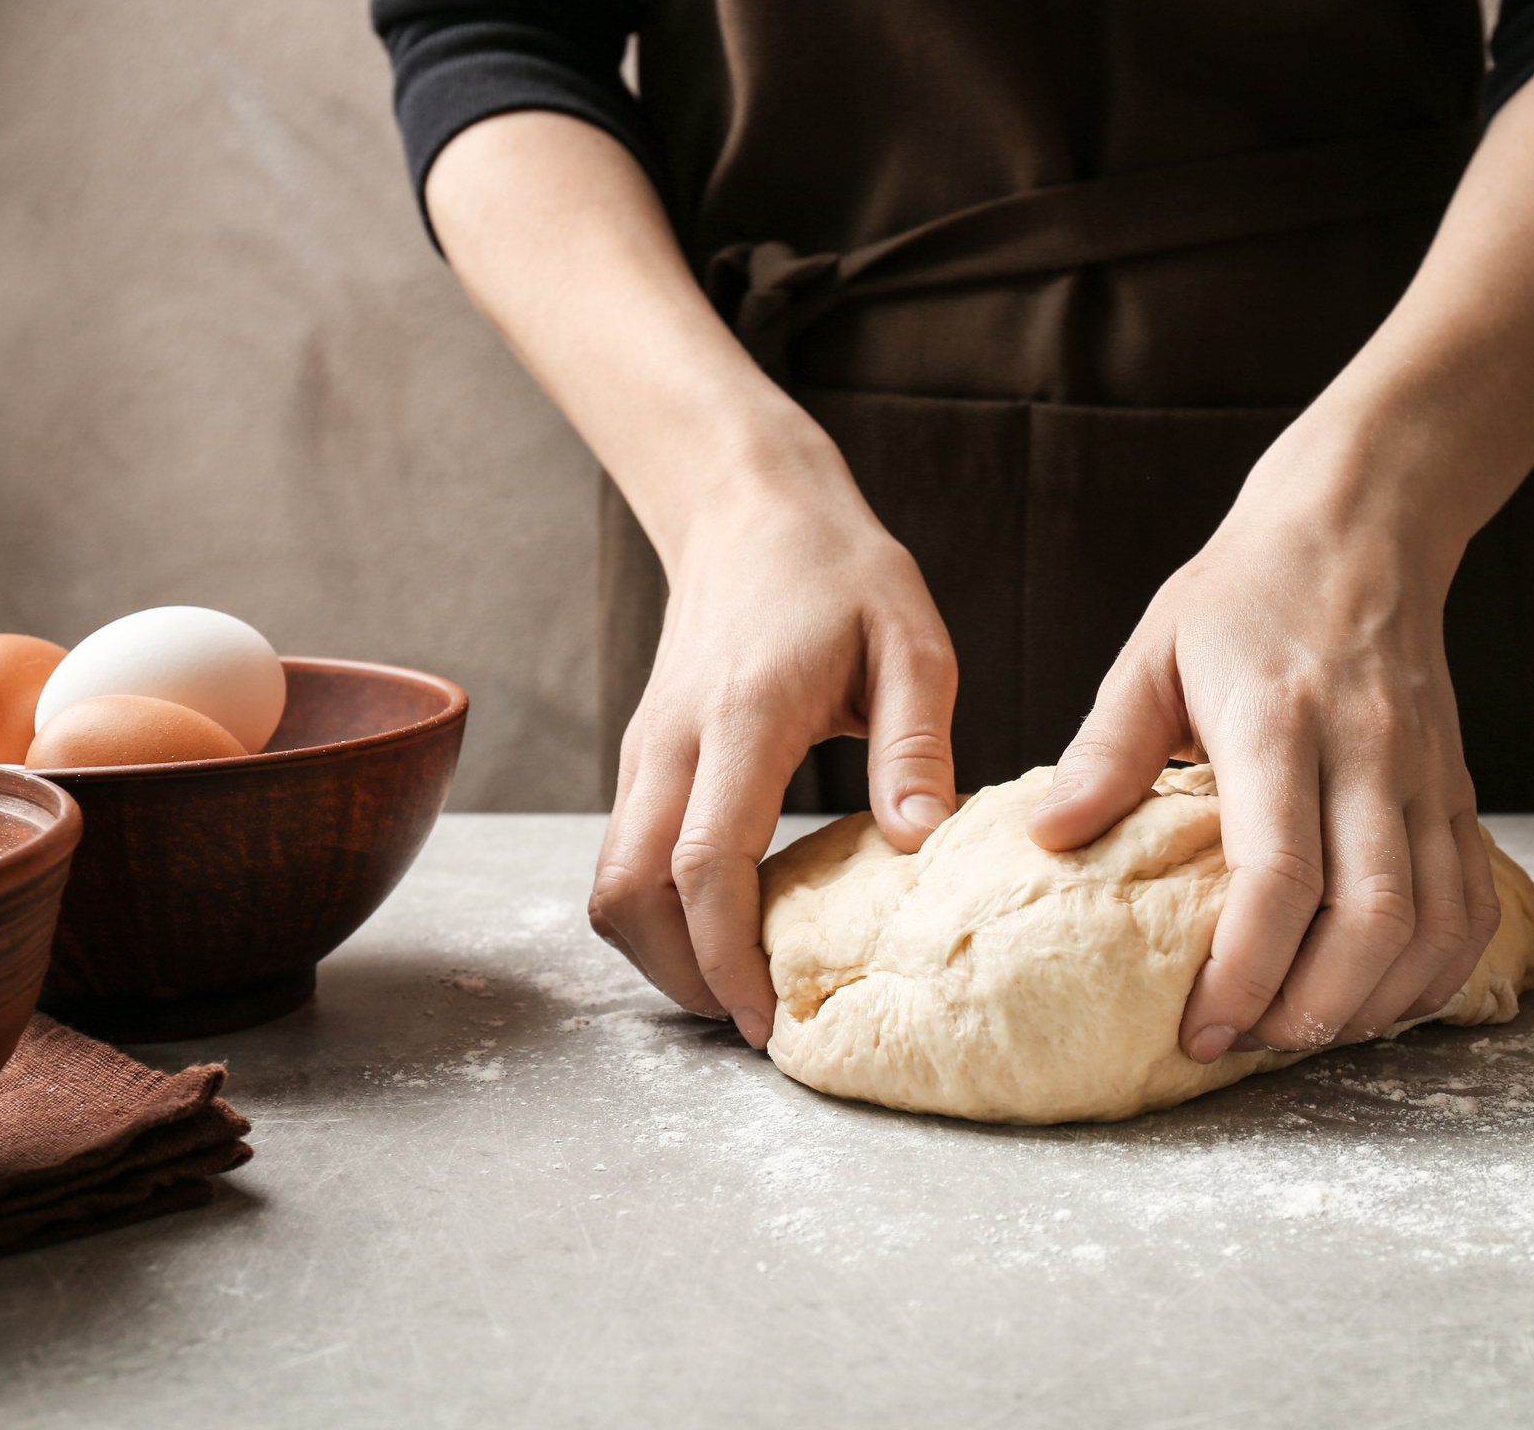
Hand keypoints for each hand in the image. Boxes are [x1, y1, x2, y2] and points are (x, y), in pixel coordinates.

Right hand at [588, 463, 956, 1046]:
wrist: (751, 510)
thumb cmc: (842, 573)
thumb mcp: (912, 642)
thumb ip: (915, 745)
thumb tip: (921, 845)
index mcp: (741, 717)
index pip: (705, 863)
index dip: (727, 956)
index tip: (766, 1018)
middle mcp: (671, 741)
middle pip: (627, 894)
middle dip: (679, 977)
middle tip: (753, 1022)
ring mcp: (645, 750)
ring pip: (612, 883)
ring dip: (662, 951)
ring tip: (741, 986)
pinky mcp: (644, 757)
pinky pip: (628, 855)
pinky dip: (661, 910)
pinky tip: (729, 925)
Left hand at [1025, 483, 1504, 1061]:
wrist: (1361, 531)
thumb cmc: (1243, 596)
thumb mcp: (1152, 653)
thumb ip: (1105, 750)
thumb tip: (1048, 837)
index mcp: (1282, 723)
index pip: (1281, 875)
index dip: (1244, 969)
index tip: (1199, 1028)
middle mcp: (1370, 756)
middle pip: (1372, 920)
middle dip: (1312, 1009)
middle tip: (1246, 1042)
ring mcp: (1427, 779)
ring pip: (1433, 925)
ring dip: (1374, 1004)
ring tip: (1302, 1031)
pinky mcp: (1458, 794)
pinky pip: (1470, 907)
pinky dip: (1433, 974)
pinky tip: (1377, 1001)